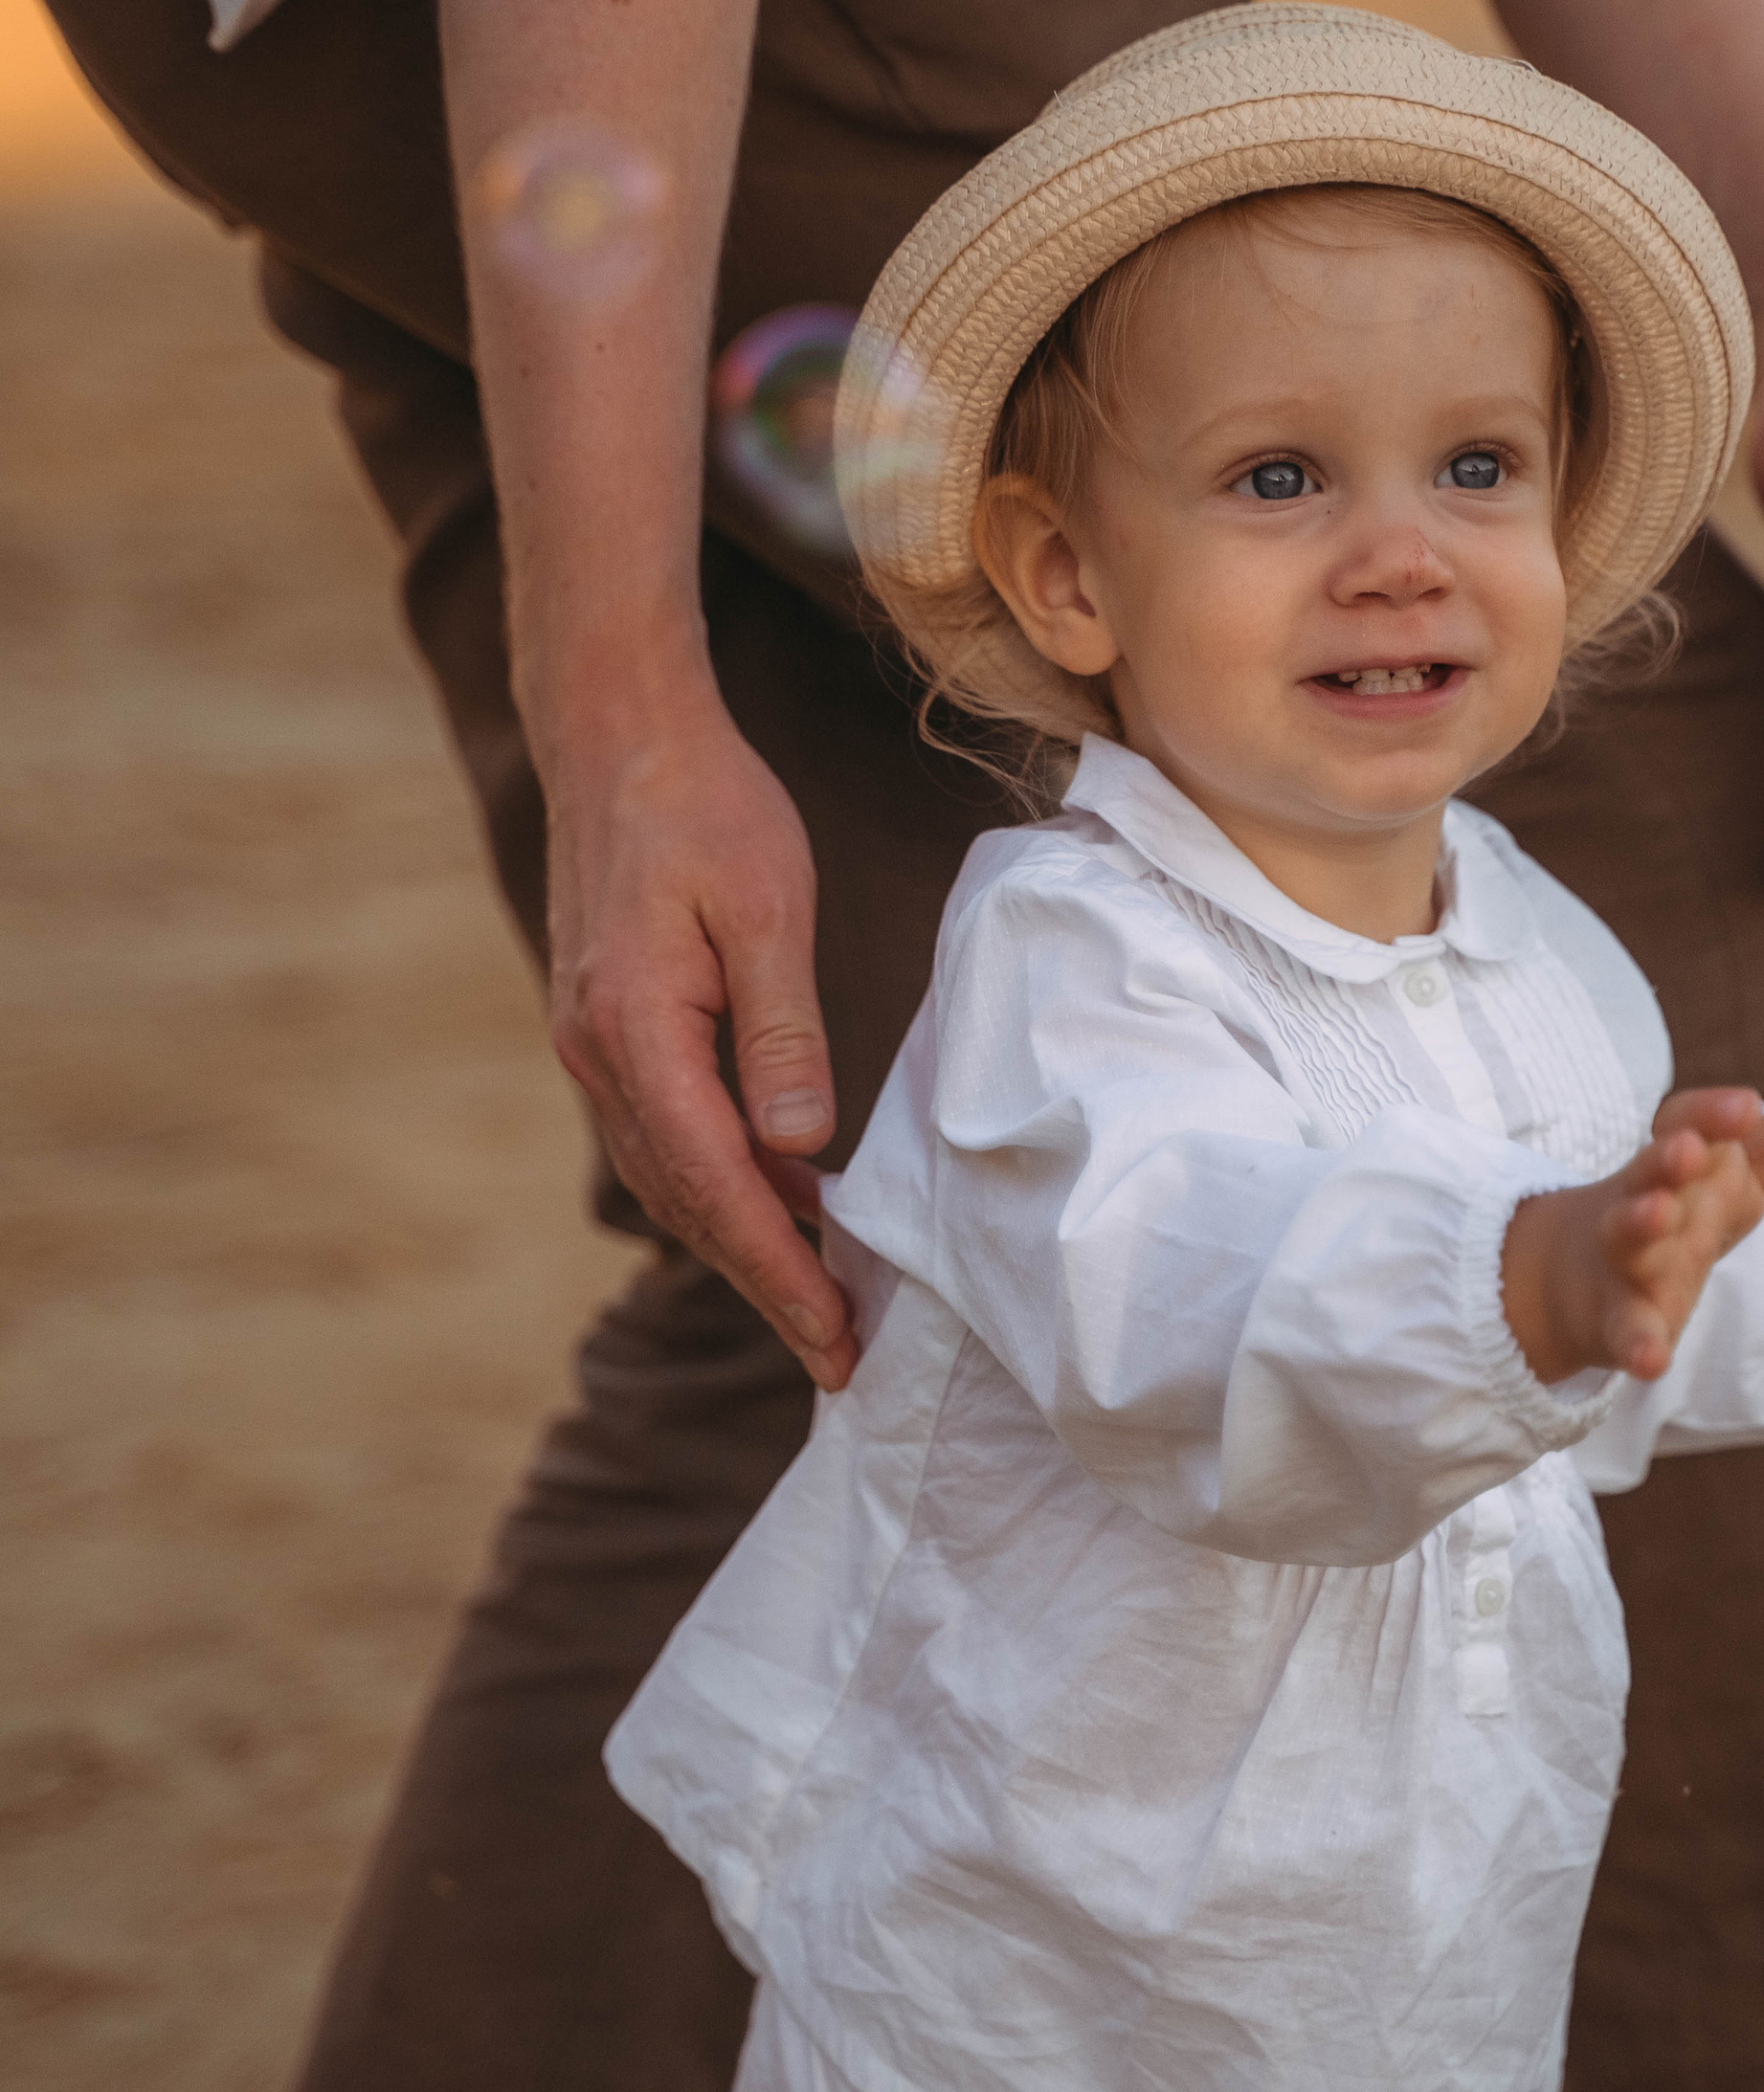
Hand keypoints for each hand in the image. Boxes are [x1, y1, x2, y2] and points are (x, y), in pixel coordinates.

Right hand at [542, 690, 855, 1388]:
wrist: (617, 734)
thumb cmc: (705, 808)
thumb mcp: (764, 907)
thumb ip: (782, 1031)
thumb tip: (798, 1148)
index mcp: (636, 1032)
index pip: (713, 1185)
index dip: (776, 1270)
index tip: (832, 1337)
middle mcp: (600, 1056)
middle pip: (686, 1204)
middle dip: (764, 1284)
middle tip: (839, 1356)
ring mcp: (595, 1047)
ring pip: (672, 1178)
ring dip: (743, 1241)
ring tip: (823, 1299)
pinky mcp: (610, 1031)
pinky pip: (667, 1135)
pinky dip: (723, 1183)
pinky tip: (786, 1197)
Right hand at [1504, 1069, 1763, 1387]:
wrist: (1578, 1277)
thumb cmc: (1680, 1212)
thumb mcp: (1738, 1177)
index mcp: (1676, 1161)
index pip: (1684, 1120)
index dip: (1712, 1114)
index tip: (1749, 1106)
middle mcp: (1645, 1200)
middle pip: (1649, 1171)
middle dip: (1666, 1159)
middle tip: (1687, 1148)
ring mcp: (1626, 1259)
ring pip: (1626, 1236)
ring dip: (1639, 1223)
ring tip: (1658, 1215)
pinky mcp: (1619, 1319)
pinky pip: (1625, 1331)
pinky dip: (1636, 1345)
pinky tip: (1652, 1363)